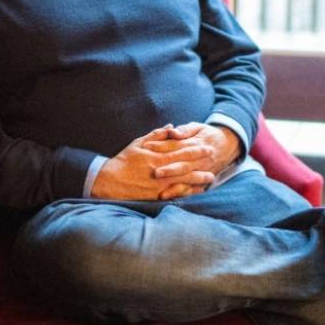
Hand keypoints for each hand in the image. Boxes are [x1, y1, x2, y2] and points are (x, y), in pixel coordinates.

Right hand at [89, 125, 218, 200]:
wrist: (109, 181)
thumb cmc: (123, 161)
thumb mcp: (138, 144)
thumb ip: (155, 136)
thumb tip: (170, 128)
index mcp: (156, 156)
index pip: (180, 151)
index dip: (195, 149)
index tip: (207, 146)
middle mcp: (160, 170)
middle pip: (185, 165)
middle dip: (201, 162)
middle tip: (214, 158)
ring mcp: (159, 184)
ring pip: (183, 180)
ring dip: (198, 178)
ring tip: (211, 177)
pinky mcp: (156, 195)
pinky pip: (175, 194)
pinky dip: (187, 192)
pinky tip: (196, 192)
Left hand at [144, 122, 241, 199]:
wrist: (228, 144)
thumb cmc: (206, 134)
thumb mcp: (197, 127)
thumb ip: (184, 130)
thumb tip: (171, 131)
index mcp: (196, 144)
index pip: (177, 146)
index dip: (162, 146)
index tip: (147, 147)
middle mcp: (200, 160)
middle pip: (183, 165)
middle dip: (170, 169)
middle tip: (155, 173)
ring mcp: (203, 171)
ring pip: (187, 179)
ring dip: (174, 186)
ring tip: (161, 191)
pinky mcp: (203, 181)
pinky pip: (192, 189)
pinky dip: (180, 194)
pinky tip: (168, 197)